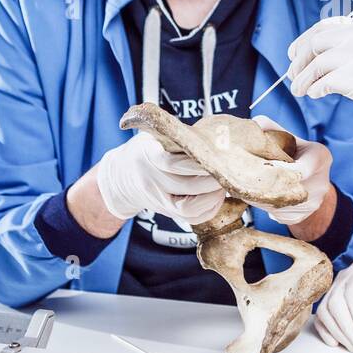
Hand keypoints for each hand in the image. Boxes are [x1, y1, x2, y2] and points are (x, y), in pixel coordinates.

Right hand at [96, 132, 226, 223]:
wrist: (121, 176)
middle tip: (231, 170)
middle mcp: (152, 181)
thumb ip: (181, 135)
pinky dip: (209, 209)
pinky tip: (218, 196)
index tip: (219, 155)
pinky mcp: (166, 212)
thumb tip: (223, 133)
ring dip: (213, 197)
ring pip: (189, 208)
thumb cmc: (148, 149)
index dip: (199, 162)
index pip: (173, 163)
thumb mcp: (156, 135)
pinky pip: (191, 218)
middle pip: (186, 187)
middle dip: (213, 180)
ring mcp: (158, 200)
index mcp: (148, 156)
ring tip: (226, 184)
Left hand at [250, 114, 331, 224]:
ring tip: (247, 186)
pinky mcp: (302, 217)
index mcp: (320, 157)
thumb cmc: (294, 154)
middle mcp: (321, 182)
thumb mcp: (287, 137)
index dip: (280, 169)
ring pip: (280, 203)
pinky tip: (259, 197)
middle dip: (265, 183)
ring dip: (260, 196)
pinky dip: (265, 207)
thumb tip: (251, 128)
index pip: (302, 167)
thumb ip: (269, 128)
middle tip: (244, 178)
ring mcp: (314, 203)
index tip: (262, 167)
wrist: (309, 181)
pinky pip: (278, 214)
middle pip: (288, 188)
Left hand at [287, 16, 352, 161]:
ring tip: (299, 91)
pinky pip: (326, 81)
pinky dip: (315, 88)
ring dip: (302, 78)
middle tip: (293, 77)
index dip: (305, 40)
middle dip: (299, 60)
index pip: (327, 27)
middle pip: (317, 42)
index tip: (293, 55)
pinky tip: (316, 95)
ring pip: (318, 62)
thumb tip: (316, 55)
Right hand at [313, 259, 352, 352]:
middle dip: (348, 330)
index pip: (352, 293)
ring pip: (325, 312)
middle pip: (336, 303)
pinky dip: (326, 331)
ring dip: (339, 334)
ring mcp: (334, 289)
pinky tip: (337, 343)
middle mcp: (343, 277)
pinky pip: (320, 317)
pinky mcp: (329, 302)